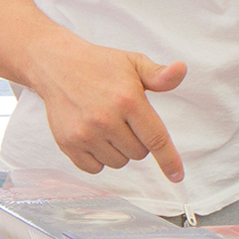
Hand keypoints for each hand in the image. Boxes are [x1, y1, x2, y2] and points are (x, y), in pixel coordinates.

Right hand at [31, 34, 186, 181]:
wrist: (56, 65)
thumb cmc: (99, 65)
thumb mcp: (133, 63)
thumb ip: (160, 75)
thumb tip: (181, 69)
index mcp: (127, 100)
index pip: (156, 138)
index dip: (169, 160)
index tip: (176, 175)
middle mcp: (106, 119)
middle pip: (138, 154)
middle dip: (137, 140)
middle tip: (123, 119)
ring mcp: (85, 133)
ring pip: (118, 163)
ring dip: (118, 150)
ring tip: (106, 125)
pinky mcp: (68, 144)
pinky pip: (95, 168)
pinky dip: (98, 158)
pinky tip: (93, 136)